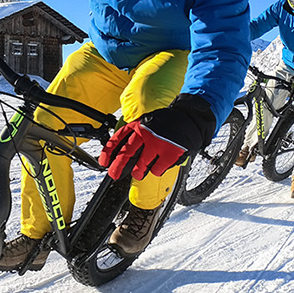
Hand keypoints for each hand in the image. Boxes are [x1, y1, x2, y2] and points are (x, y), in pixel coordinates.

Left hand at [99, 96, 214, 180]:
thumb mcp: (147, 122)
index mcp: (138, 125)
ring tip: (138, 173)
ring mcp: (157, 143)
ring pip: (141, 165)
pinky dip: (156, 171)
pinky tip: (159, 166)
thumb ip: (135, 134)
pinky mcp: (169, 153)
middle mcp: (145, 133)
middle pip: (126, 154)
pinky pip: (157, 170)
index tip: (103, 162)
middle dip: (117, 167)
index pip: (118, 139)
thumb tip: (122, 152)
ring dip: (138, 172)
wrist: (190, 117)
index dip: (108, 152)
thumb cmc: (167, 123)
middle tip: (114, 174)